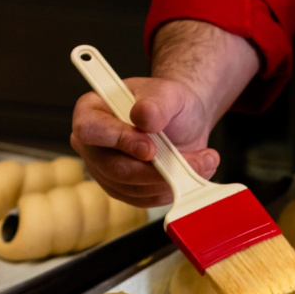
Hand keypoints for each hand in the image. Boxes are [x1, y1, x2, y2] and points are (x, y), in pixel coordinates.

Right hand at [70, 76, 219, 207]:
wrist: (183, 121)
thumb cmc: (168, 102)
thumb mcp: (168, 93)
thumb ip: (155, 104)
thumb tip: (142, 116)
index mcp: (91, 111)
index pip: (90, 129)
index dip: (120, 141)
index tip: (151, 148)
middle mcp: (93, 145)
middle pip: (115, 169)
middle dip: (157, 169)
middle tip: (193, 159)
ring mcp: (106, 172)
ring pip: (135, 189)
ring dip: (173, 180)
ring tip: (204, 161)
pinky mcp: (126, 191)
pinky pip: (148, 199)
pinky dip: (175, 189)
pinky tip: (195, 172)